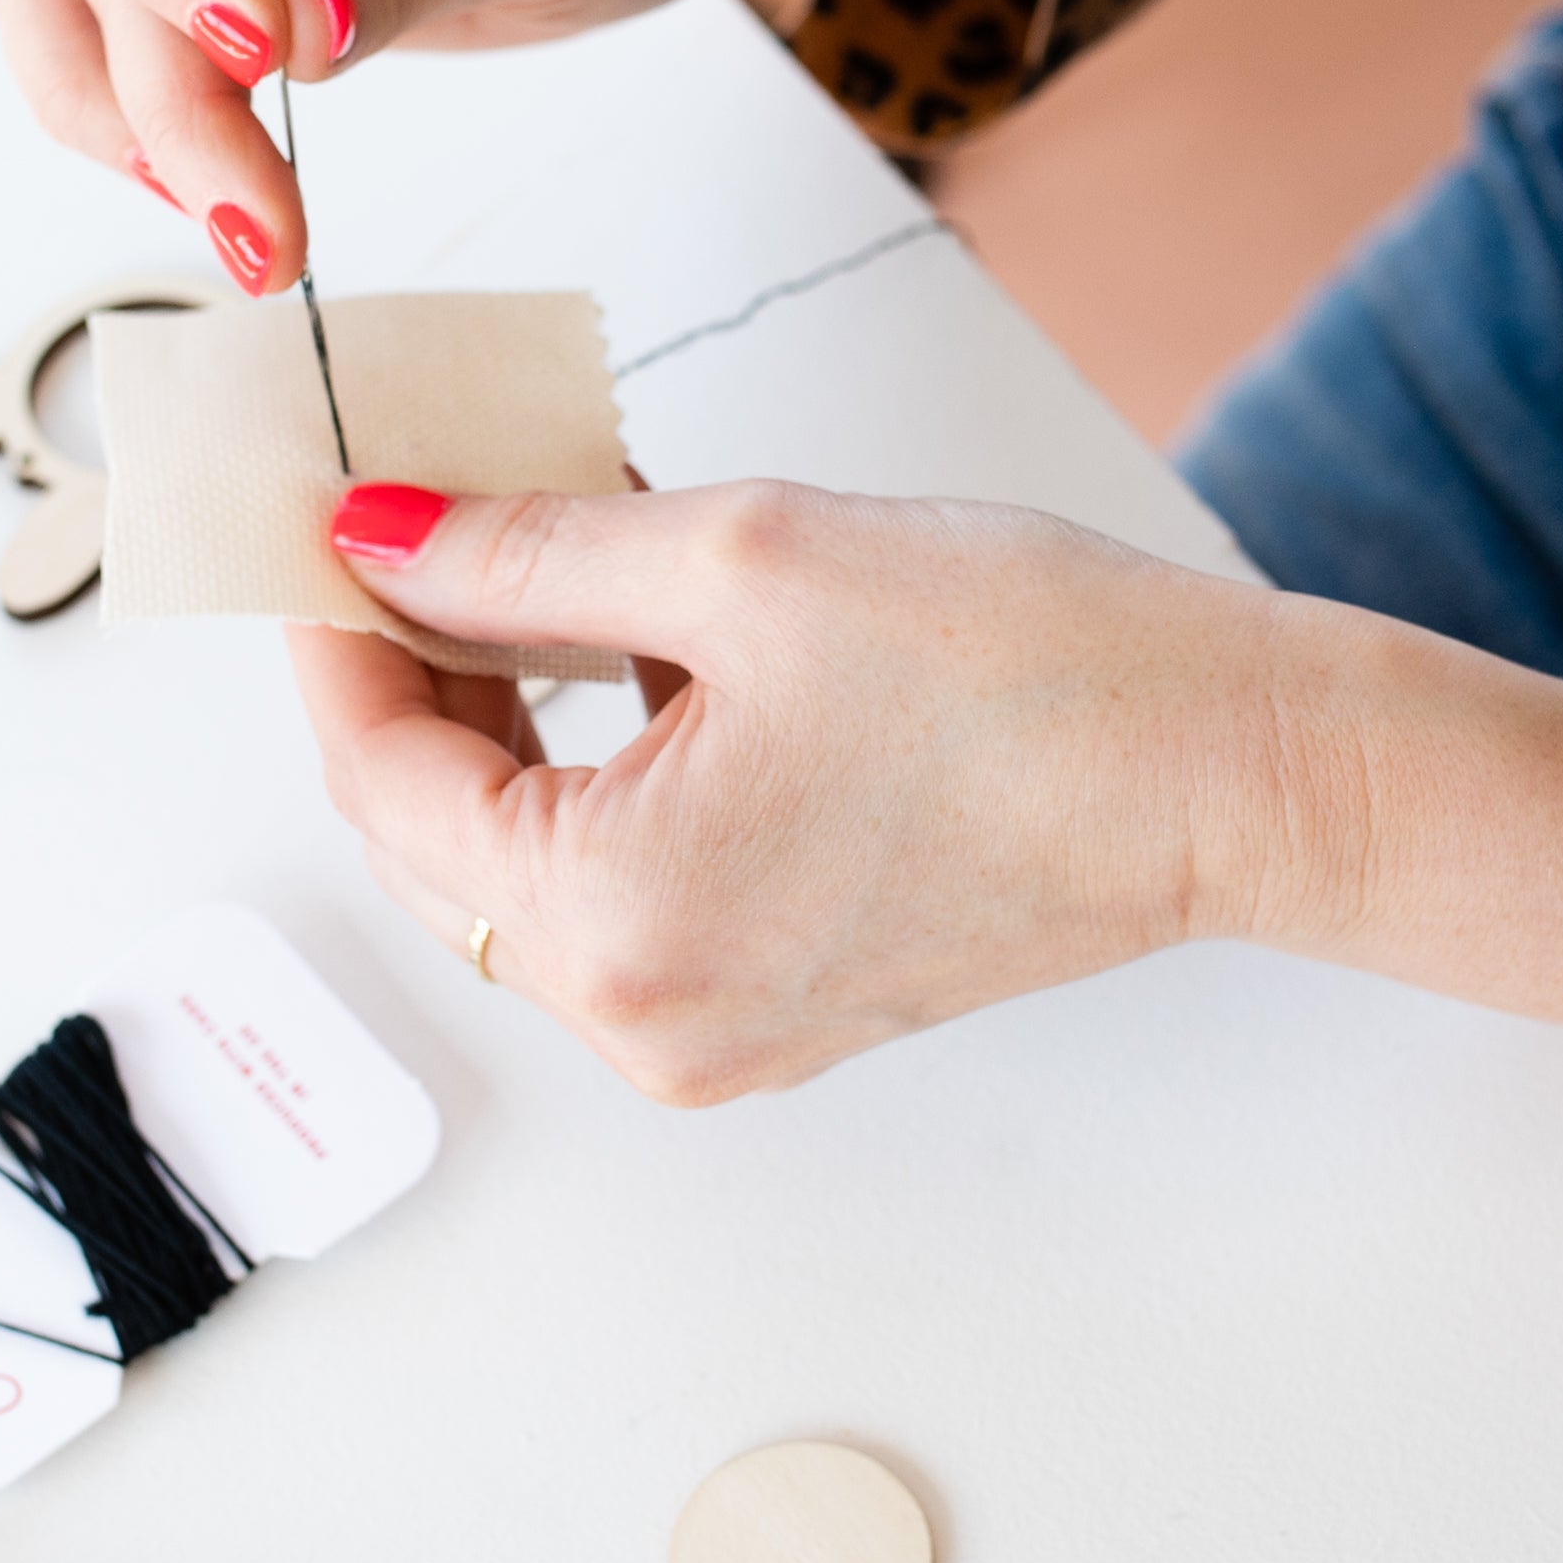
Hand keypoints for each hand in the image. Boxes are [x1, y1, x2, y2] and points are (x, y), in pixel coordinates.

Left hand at [287, 479, 1298, 1103]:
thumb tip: (380, 538)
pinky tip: (626, 652)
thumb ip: (525, 552)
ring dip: (504, 716)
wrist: (1235, 774)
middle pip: (437, 837)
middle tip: (425, 529)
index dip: (335, 640)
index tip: (327, 528)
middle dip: (414, 675)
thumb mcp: (739, 560)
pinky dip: (592, 775)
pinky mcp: (772, 1008)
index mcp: (614, 920)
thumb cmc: (1030, 670)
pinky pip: (617, 892)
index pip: (380, 781)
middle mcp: (644, 1016)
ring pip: (522, 865)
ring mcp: (709, 1033)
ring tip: (540, 565)